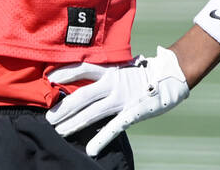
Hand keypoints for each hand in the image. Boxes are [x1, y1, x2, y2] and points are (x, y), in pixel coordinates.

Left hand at [46, 46, 189, 156]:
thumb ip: (105, 75)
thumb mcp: (121, 69)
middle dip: (64, 108)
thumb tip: (84, 79)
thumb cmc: (143, 74)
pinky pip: (114, 128)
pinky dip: (101, 139)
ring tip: (60, 131)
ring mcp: (122, 99)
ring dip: (75, 123)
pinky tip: (90, 150)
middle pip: (82, 95)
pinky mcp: (133, 113)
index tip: (49, 78)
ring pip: (93, 112)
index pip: (82, 69)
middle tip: (49, 118)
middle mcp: (113, 84)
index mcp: (109, 71)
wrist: (170, 78)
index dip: (65, 73)